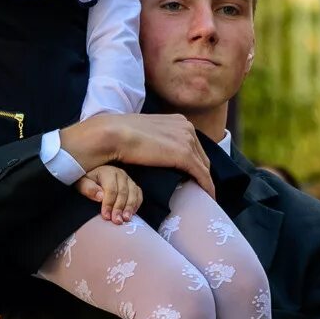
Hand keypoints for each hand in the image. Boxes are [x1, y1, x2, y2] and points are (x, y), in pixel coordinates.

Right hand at [60, 114, 214, 197]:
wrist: (112, 135)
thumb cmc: (119, 135)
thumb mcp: (144, 132)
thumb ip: (156, 138)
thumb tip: (155, 149)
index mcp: (178, 120)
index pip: (193, 145)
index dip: (194, 162)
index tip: (192, 176)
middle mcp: (186, 127)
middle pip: (201, 155)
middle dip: (201, 173)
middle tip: (199, 190)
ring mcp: (187, 140)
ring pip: (203, 166)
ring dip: (204, 183)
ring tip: (203, 198)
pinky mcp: (185, 155)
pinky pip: (202, 175)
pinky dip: (207, 188)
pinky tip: (207, 198)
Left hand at [78, 165, 143, 223]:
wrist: (94, 175)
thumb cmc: (87, 180)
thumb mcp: (82, 183)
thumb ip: (88, 188)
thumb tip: (100, 196)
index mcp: (108, 172)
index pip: (111, 190)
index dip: (109, 204)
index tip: (106, 216)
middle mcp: (120, 174)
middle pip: (123, 192)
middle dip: (120, 208)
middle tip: (117, 221)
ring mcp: (128, 179)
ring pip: (133, 193)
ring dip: (130, 207)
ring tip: (126, 219)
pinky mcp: (133, 185)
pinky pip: (139, 194)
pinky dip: (136, 204)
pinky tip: (132, 213)